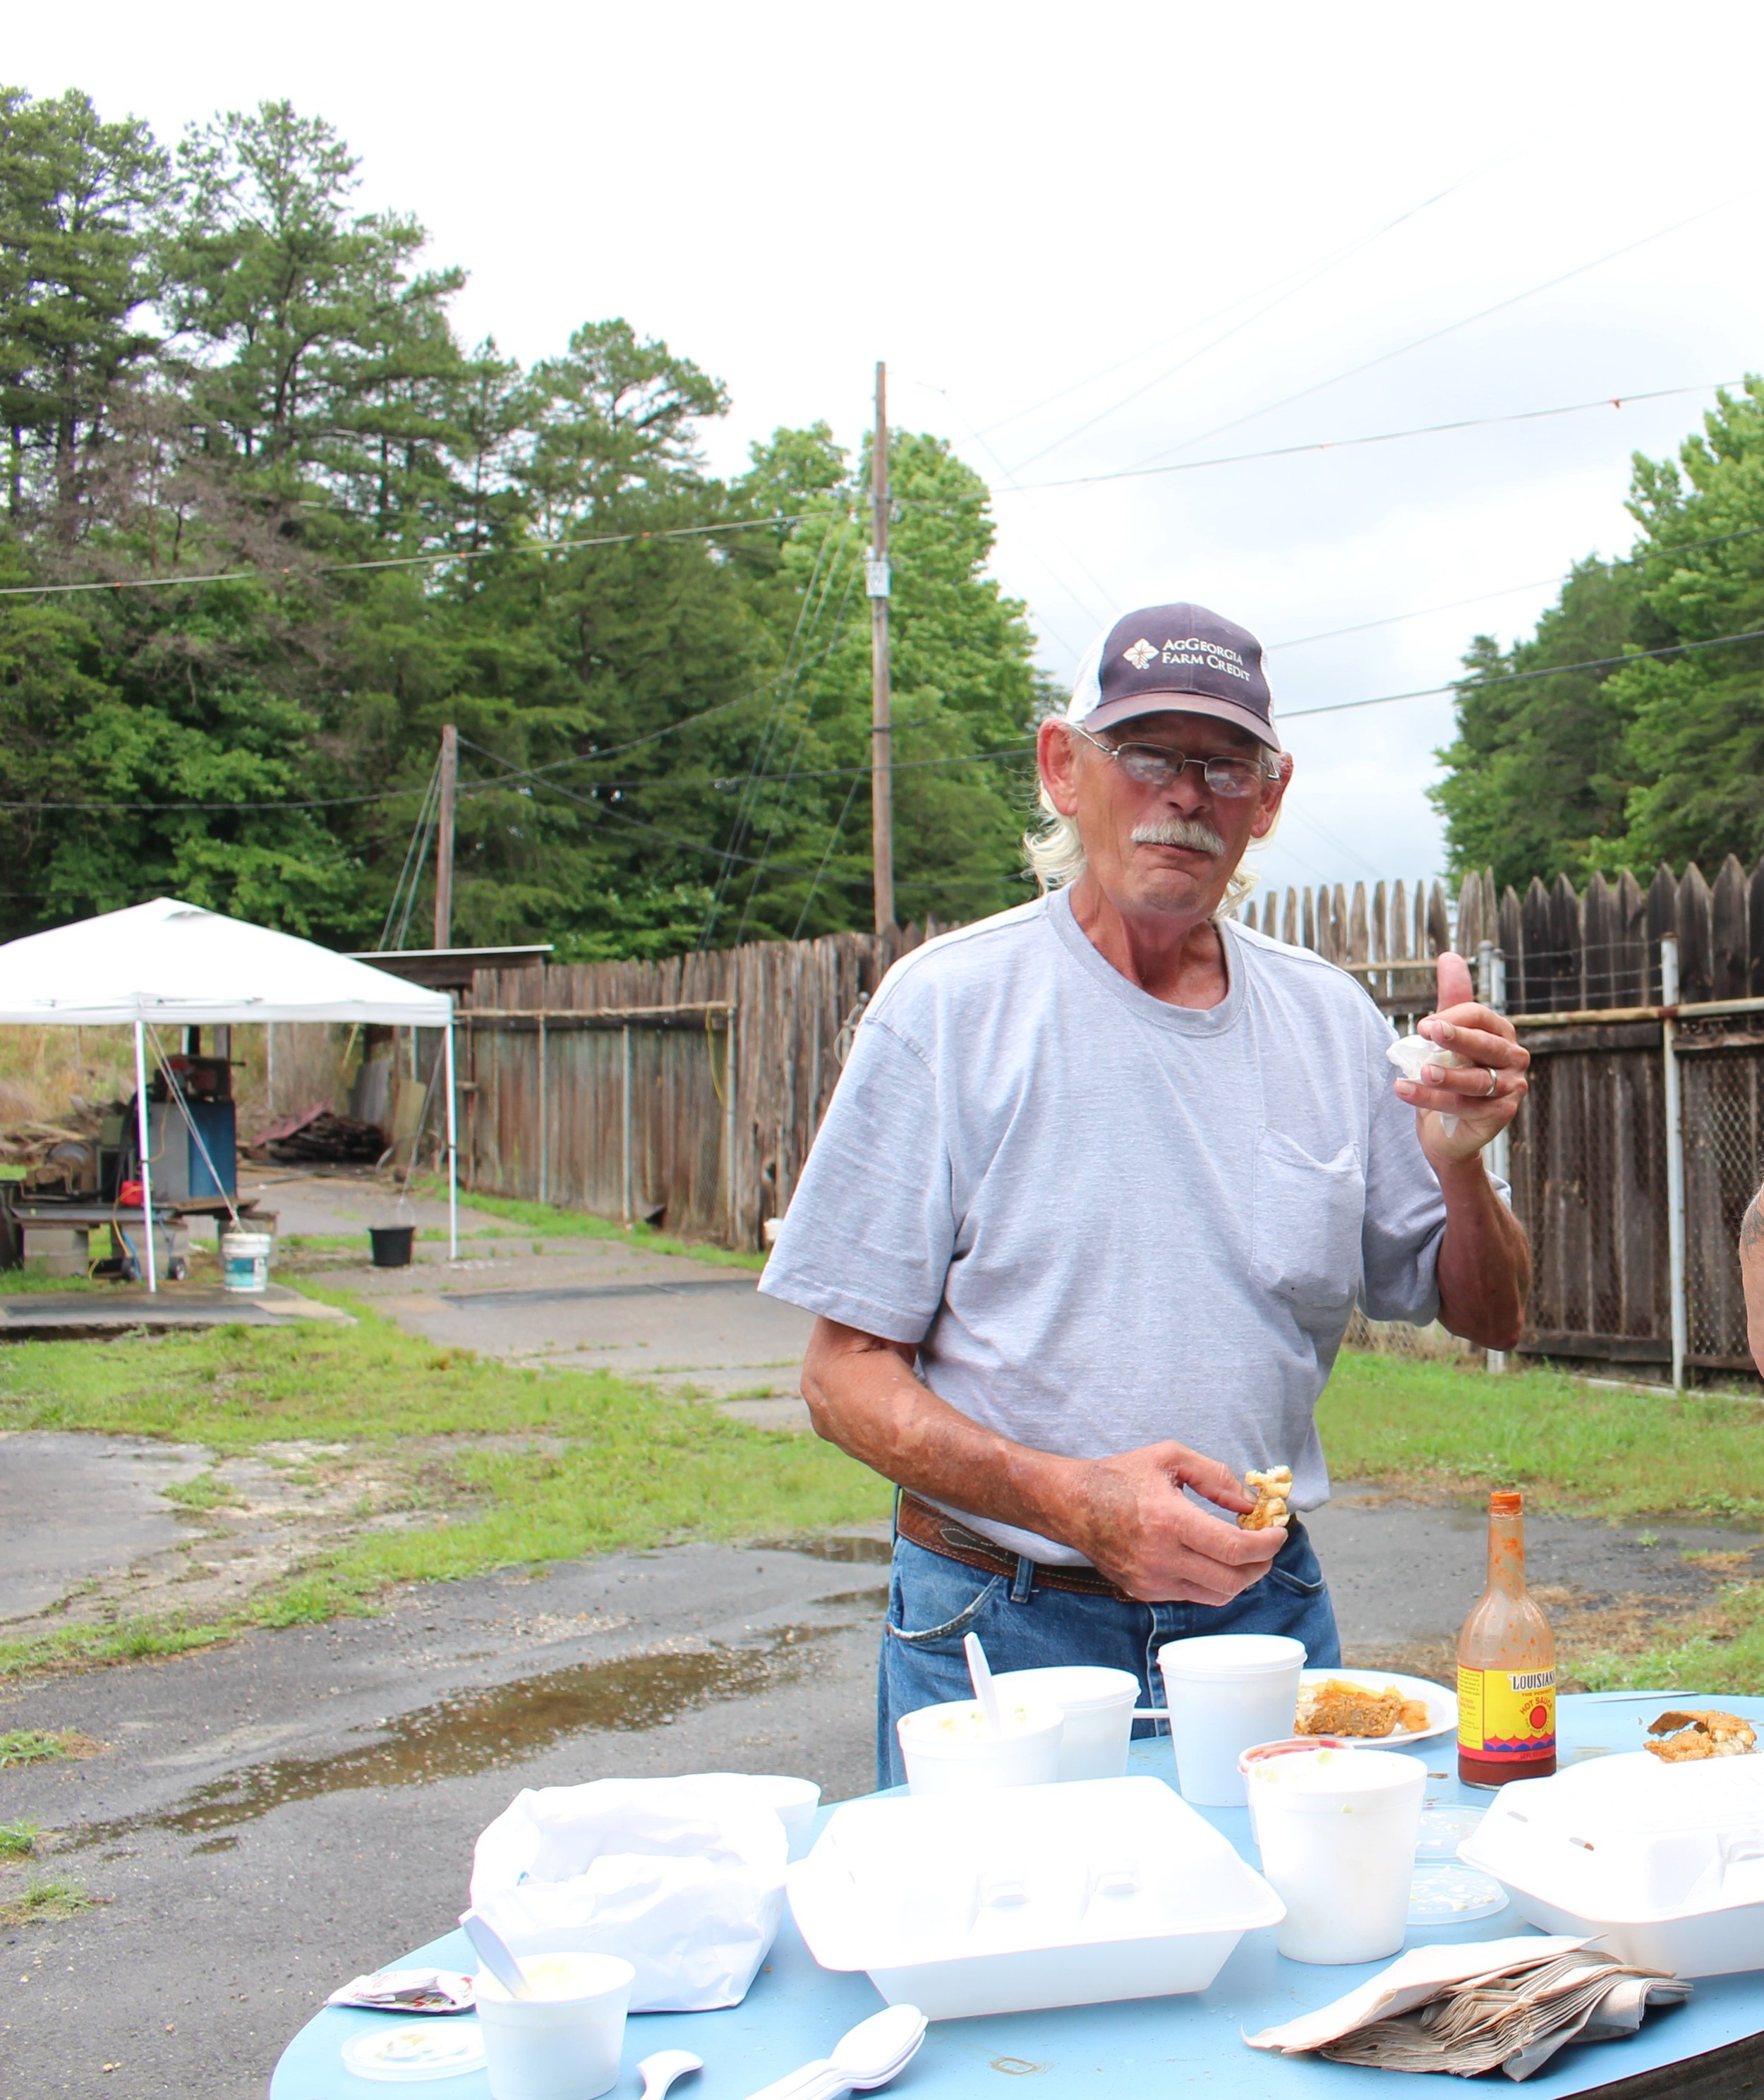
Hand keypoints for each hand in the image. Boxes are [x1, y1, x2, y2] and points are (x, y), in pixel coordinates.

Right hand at [1065, 1441, 1285, 1604]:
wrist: (1073, 1504)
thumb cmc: (1120, 1476)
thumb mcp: (1170, 1457)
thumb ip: (1215, 1476)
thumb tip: (1249, 1504)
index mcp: (1170, 1521)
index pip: (1234, 1549)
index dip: (1266, 1545)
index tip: (1278, 1533)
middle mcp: (1162, 1557)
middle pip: (1233, 1580)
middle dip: (1261, 1565)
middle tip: (1268, 1546)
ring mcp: (1153, 1580)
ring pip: (1217, 1595)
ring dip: (1241, 1578)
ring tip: (1245, 1555)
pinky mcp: (1145, 1592)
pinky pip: (1193, 1596)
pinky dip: (1213, 1582)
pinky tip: (1212, 1560)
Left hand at [1392, 952, 1529, 1167]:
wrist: (1447, 1128)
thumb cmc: (1451, 1072)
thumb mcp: (1448, 1035)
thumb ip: (1451, 998)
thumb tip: (1448, 955)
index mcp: (1501, 1033)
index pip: (1482, 1017)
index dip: (1454, 1018)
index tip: (1423, 1024)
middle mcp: (1513, 1059)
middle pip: (1486, 1046)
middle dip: (1457, 1038)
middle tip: (1427, 1030)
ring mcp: (1512, 1089)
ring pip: (1477, 1081)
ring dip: (1446, 1076)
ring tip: (1420, 1071)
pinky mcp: (1500, 1116)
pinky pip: (1465, 1106)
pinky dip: (1432, 1099)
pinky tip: (1404, 1090)